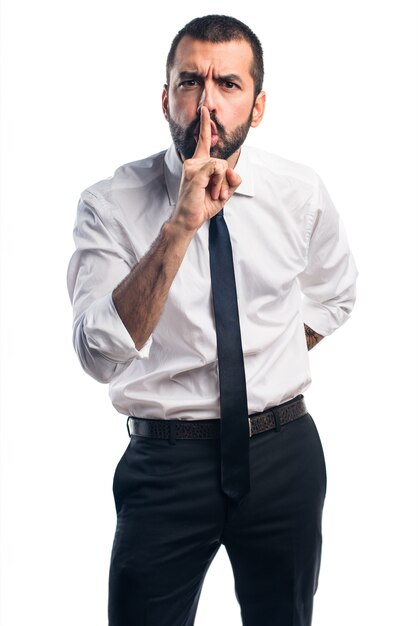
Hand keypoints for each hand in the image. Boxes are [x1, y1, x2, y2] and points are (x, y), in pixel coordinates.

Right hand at [170, 106, 241, 232]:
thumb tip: (233, 170)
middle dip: (225, 181)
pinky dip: (219, 182)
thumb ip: (231, 179)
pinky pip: (217, 168)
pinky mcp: (196, 173)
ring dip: (222, 184)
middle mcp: (193, 162)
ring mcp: (192, 166)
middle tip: (217, 195)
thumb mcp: (223, 192)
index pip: (202, 140)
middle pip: (222, 161)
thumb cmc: (201, 206)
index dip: (204, 125)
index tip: (204, 110)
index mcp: (198, 164)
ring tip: (213, 195)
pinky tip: (212, 192)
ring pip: (221, 165)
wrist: (188, 220)